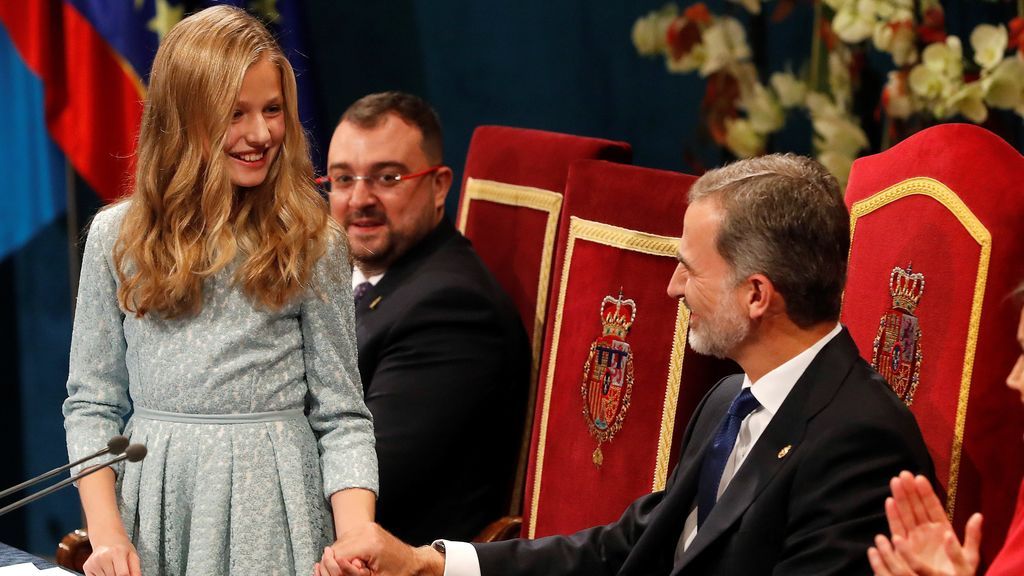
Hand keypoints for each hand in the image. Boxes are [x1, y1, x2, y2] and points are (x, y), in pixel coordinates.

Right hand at [82, 535, 140, 575]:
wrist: (107, 539)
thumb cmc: (121, 548)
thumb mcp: (133, 555)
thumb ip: (136, 569)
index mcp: (117, 553)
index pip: (123, 574)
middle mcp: (103, 557)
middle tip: (120, 569)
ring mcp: (94, 562)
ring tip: (113, 568)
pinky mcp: (87, 567)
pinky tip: (105, 569)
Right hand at [316, 523, 443, 575]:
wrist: (413, 563)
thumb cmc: (398, 573)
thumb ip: (349, 572)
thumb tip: (331, 564)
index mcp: (369, 543)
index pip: (336, 556)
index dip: (335, 571)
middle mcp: (366, 530)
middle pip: (334, 549)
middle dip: (337, 565)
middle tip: (355, 572)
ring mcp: (366, 527)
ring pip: (338, 545)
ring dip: (341, 559)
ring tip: (358, 568)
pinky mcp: (366, 528)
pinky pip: (345, 541)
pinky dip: (346, 553)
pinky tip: (357, 561)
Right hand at [866, 471, 981, 575]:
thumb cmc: (959, 574)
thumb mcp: (971, 556)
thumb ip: (973, 536)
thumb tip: (978, 516)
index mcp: (943, 529)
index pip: (933, 507)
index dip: (926, 492)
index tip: (919, 477)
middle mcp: (927, 530)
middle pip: (917, 506)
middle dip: (910, 490)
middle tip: (904, 474)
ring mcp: (915, 537)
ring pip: (906, 514)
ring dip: (900, 498)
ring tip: (895, 481)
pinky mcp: (904, 546)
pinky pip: (897, 528)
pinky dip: (893, 515)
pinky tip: (889, 502)